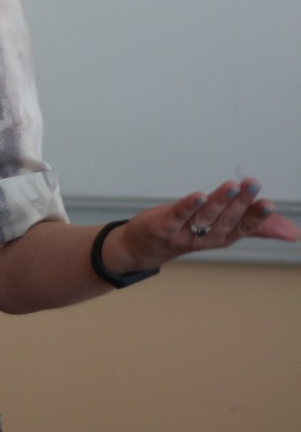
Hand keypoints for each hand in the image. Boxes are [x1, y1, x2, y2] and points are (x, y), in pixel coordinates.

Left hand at [113, 179, 298, 271]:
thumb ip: (255, 228)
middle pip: (225, 220)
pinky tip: (198, 195)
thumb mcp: (223, 230)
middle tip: (253, 183)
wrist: (145, 248)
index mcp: (221, 236)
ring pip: (204, 217)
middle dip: (240, 203)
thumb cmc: (189, 232)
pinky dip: (188, 205)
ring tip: (230, 185)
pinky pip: (178, 215)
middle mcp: (205, 237)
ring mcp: (184, 232)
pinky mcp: (164, 225)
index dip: (256, 218)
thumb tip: (292, 231)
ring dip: (218, 201)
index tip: (270, 204)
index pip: (243, 228)